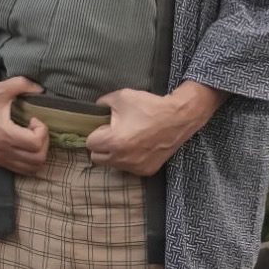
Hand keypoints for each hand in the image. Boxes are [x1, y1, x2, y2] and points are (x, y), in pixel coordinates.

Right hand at [0, 77, 49, 175]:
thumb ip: (22, 84)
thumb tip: (41, 88)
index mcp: (5, 134)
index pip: (36, 143)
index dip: (42, 129)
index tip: (33, 118)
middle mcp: (4, 150)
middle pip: (38, 158)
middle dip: (44, 142)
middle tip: (36, 129)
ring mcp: (0, 157)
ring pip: (31, 168)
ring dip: (39, 153)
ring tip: (32, 137)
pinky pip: (21, 169)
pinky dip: (30, 160)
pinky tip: (25, 145)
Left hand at [87, 82, 225, 174]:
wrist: (179, 118)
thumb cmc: (149, 107)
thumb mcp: (121, 97)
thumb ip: (102, 104)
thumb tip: (95, 109)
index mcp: (114, 142)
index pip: (90, 143)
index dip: (96, 133)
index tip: (106, 127)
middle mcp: (122, 159)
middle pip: (97, 158)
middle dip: (101, 146)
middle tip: (113, 134)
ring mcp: (135, 167)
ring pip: (113, 164)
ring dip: (114, 154)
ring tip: (128, 139)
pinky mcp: (147, 170)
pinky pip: (129, 167)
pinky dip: (130, 159)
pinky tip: (140, 146)